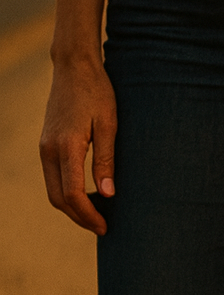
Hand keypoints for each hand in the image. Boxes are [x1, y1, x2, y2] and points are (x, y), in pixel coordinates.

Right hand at [39, 58, 116, 234]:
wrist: (74, 67)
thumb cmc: (97, 92)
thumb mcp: (109, 124)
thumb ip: (106, 160)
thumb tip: (108, 194)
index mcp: (66, 147)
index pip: (72, 194)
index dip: (88, 215)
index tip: (105, 227)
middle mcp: (49, 150)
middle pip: (58, 199)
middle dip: (79, 217)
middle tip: (102, 227)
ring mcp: (44, 147)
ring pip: (53, 190)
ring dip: (72, 207)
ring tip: (97, 214)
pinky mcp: (46, 143)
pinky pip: (53, 177)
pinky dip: (67, 192)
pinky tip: (87, 194)